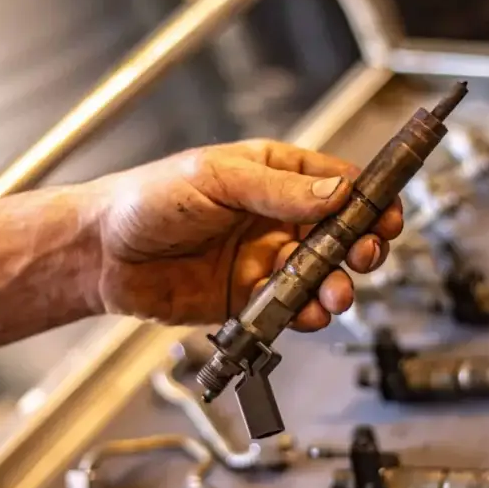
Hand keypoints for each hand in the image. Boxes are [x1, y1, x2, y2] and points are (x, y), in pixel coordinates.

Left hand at [92, 140, 402, 330]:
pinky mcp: (250, 296)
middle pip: (339, 232)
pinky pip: (290, 306)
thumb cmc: (147, 200)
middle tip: (366, 255)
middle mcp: (274, 216)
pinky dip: (305, 312)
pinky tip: (306, 312)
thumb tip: (337, 192)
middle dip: (360, 245)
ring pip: (319, 273)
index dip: (368, 199)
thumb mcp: (217, 180)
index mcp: (271, 174)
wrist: (102, 255)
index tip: (386, 214)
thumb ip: (279, 190)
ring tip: (335, 293)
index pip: (336, 184)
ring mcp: (264, 258)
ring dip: (335, 284)